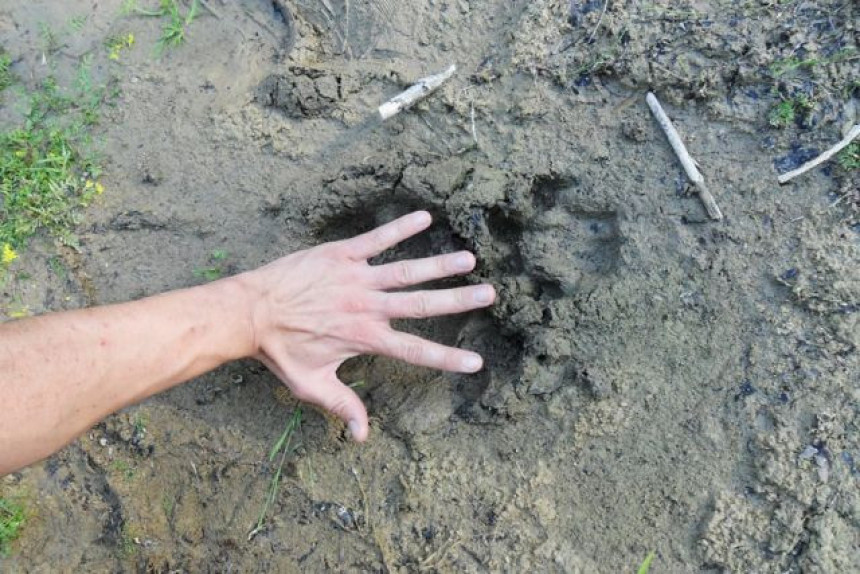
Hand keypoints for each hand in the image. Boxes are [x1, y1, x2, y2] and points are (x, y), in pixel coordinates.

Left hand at [239, 211, 495, 440]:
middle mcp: (368, 307)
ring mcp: (356, 279)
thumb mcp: (311, 385)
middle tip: (490, 294)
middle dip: (458, 300)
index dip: (447, 359)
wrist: (249, 313)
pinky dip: (400, 228)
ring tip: (468, 259)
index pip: (415, 351)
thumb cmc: (280, 351)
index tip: (476, 362)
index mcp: (365, 339)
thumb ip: (342, 407)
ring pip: (406, 270)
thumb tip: (361, 437)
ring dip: (439, 265)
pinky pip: (376, 239)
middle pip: (422, 305)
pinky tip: (425, 217)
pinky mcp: (341, 255)